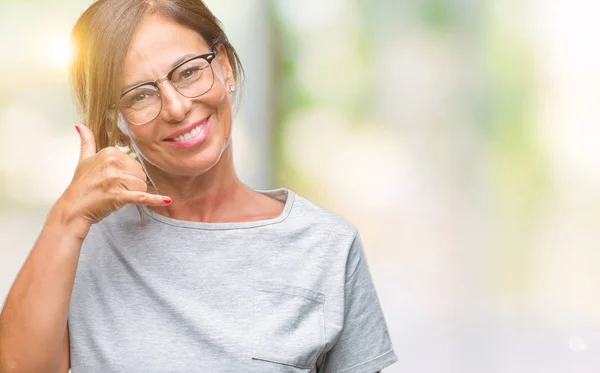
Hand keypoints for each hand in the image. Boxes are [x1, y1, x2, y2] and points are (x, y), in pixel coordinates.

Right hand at [53, 124, 170, 234]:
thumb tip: (80, 126)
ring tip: (117, 197)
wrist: (73, 209)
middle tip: (115, 189)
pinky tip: (167, 200)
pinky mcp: (120, 196)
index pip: (133, 162)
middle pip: (140, 174)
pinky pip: (142, 196)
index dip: (128, 173)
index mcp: (108, 153)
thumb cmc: (80, 187)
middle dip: (132, 184)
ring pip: (141, 185)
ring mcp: (116, 180)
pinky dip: (155, 199)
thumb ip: (86, 141)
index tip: (114, 179)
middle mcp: (113, 164)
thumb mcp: (83, 160)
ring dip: (134, 194)